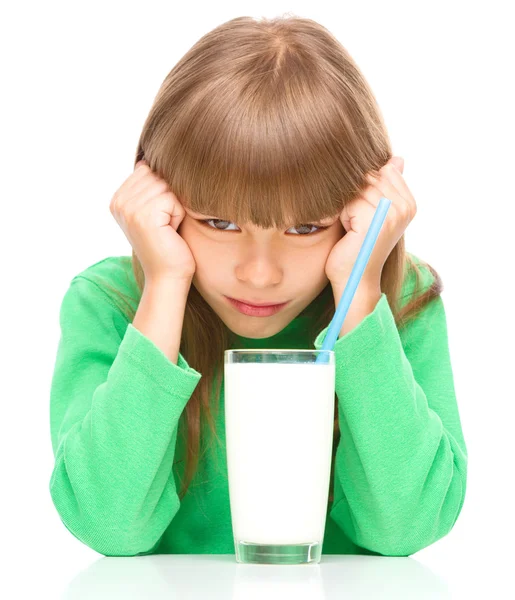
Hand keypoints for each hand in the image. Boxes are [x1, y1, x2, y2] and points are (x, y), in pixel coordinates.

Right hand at [110, 159, 196, 282]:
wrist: (167, 276)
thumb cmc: (168, 245)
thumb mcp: (155, 211)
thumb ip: (150, 186)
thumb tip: (150, 158)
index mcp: (118, 199)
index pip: (147, 170)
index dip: (163, 192)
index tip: (159, 218)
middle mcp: (119, 202)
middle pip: (157, 176)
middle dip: (170, 198)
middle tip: (165, 225)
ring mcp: (129, 208)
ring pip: (166, 186)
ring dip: (175, 207)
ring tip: (168, 228)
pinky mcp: (144, 216)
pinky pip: (173, 199)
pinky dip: (179, 215)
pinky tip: (171, 232)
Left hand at [324, 156, 416, 288]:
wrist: (356, 279)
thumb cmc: (361, 245)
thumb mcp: (376, 212)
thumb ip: (386, 185)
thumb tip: (397, 158)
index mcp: (409, 203)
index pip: (383, 171)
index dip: (367, 188)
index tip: (367, 213)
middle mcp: (405, 208)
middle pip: (370, 178)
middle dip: (356, 198)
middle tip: (359, 224)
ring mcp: (391, 215)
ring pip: (358, 189)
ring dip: (349, 208)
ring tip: (356, 230)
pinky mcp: (374, 222)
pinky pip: (349, 204)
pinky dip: (344, 218)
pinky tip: (351, 235)